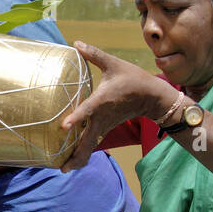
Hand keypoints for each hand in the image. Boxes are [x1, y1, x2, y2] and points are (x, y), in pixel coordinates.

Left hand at [60, 41, 166, 172]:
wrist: (152, 97)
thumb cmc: (133, 78)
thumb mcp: (114, 63)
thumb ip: (94, 54)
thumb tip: (75, 42)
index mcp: (102, 100)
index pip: (87, 110)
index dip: (76, 117)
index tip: (63, 126)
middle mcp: (101, 117)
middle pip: (87, 142)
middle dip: (75, 156)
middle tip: (60, 167)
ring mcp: (104, 126)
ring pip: (90, 147)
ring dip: (78, 159)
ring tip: (62, 169)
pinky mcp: (105, 129)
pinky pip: (92, 144)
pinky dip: (82, 153)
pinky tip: (70, 160)